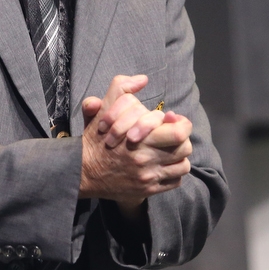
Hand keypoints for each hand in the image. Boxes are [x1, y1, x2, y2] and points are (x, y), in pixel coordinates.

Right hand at [78, 75, 192, 214]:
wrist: (82, 171)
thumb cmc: (95, 139)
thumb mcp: (104, 110)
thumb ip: (121, 88)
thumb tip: (142, 79)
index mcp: (141, 139)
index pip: (180, 132)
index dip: (181, 123)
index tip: (171, 119)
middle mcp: (148, 160)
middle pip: (185, 147)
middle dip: (181, 138)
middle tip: (171, 134)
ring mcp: (149, 177)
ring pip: (183, 165)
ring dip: (179, 155)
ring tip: (169, 149)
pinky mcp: (148, 190)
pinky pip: (175, 181)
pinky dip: (173, 172)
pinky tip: (163, 165)